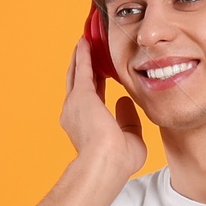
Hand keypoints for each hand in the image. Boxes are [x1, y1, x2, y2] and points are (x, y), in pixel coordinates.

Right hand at [60, 36, 145, 177]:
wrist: (105, 163)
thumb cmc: (117, 161)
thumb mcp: (130, 138)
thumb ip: (127, 119)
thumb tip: (124, 100)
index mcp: (86, 125)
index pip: (93, 98)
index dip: (97, 83)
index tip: (101, 72)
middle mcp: (75, 113)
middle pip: (80, 82)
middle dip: (84, 66)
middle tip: (88, 50)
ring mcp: (76, 103)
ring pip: (77, 73)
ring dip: (81, 57)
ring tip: (85, 42)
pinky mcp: (81, 94)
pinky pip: (82, 68)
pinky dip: (83, 54)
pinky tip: (86, 41)